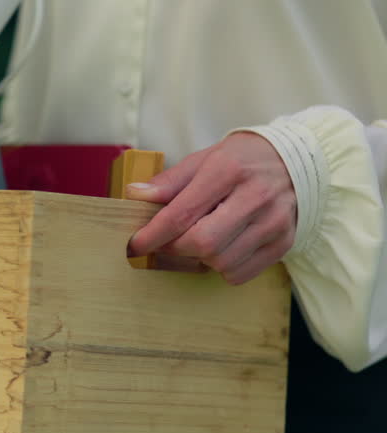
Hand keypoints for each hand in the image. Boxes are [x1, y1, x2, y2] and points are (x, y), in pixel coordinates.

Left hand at [126, 133, 296, 284]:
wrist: (298, 161)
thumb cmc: (240, 161)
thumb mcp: (203, 159)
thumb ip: (169, 182)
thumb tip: (134, 195)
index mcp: (227, 170)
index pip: (181, 214)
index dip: (152, 236)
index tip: (134, 246)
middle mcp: (255, 197)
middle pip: (202, 244)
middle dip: (174, 249)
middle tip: (165, 243)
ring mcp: (273, 222)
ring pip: (220, 262)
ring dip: (198, 259)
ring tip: (197, 240)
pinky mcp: (284, 242)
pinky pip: (240, 273)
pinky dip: (221, 268)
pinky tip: (221, 249)